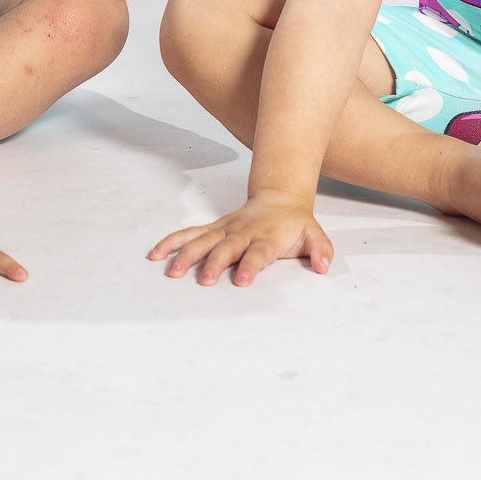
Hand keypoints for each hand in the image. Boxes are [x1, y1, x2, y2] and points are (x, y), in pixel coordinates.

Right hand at [147, 194, 332, 285]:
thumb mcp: (314, 235)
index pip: (258, 253)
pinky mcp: (212, 229)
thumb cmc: (294, 223)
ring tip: (172, 272)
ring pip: (201, 241)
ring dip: (186, 255)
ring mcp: (224, 229)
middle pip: (225, 248)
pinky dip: (172, 242)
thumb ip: (320, 250)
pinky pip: (189, 234)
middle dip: (214, 264)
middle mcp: (241, 232)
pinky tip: (156, 254)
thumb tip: (324, 265)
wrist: (279, 198)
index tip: (243, 280)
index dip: (250, 265)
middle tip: (204, 281)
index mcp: (266, 237)